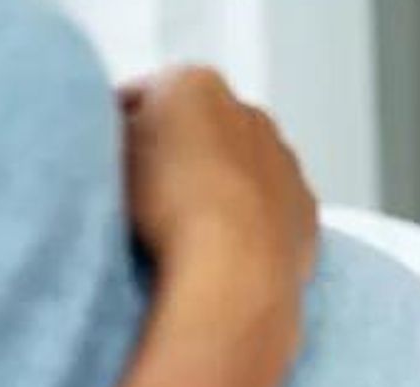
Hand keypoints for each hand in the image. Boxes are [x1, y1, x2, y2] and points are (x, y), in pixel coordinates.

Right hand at [120, 67, 316, 298]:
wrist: (234, 268)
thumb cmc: (165, 209)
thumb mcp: (113, 156)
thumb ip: (120, 134)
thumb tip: (127, 142)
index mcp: (196, 85)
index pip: (147, 97)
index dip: (123, 130)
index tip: (112, 162)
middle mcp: (251, 114)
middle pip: (205, 129)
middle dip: (182, 155)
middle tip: (151, 196)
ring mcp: (286, 161)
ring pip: (245, 169)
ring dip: (223, 189)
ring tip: (192, 229)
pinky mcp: (307, 208)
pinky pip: (275, 209)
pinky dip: (256, 222)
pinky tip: (231, 248)